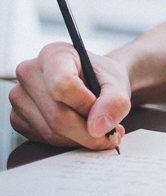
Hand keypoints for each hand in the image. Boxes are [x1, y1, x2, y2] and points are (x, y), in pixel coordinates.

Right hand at [9, 42, 130, 149]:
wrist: (94, 81)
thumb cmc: (103, 77)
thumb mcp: (118, 83)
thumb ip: (115, 102)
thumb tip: (98, 127)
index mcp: (54, 54)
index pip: (63, 85)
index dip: (86, 104)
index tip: (103, 111)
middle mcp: (30, 73)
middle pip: (57, 115)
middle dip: (88, 130)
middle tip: (111, 132)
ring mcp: (20, 97)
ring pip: (51, 132)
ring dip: (80, 138)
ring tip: (98, 128)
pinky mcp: (18, 118)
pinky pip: (44, 140)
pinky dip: (67, 141)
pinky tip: (80, 129)